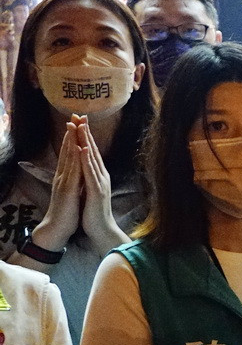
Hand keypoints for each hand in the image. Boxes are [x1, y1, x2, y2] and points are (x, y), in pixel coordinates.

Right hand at [33, 121, 83, 251]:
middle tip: (75, 116)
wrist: (58, 228)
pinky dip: (75, 159)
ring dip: (72, 141)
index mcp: (66, 176)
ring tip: (75, 125)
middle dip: (72, 133)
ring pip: (69, 157)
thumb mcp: (72, 192)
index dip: (73, 138)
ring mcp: (64, 182)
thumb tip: (80, 170)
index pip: (69, 153)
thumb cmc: (67, 211)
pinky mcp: (67, 190)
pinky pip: (72, 171)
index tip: (78, 123)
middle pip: (67, 150)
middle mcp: (63, 176)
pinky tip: (78, 148)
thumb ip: (74, 180)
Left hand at [75, 117, 128, 252]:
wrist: (102, 230)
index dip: (85, 137)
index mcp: (98, 176)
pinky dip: (87, 159)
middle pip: (93, 150)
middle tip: (80, 116)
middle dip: (86, 133)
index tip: (79, 122)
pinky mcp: (97, 190)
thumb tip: (86, 170)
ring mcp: (100, 182)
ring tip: (80, 126)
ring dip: (86, 141)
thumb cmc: (94, 213)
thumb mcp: (91, 192)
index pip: (91, 153)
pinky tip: (83, 149)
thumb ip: (90, 179)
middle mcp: (102, 176)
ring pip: (92, 157)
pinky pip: (91, 172)